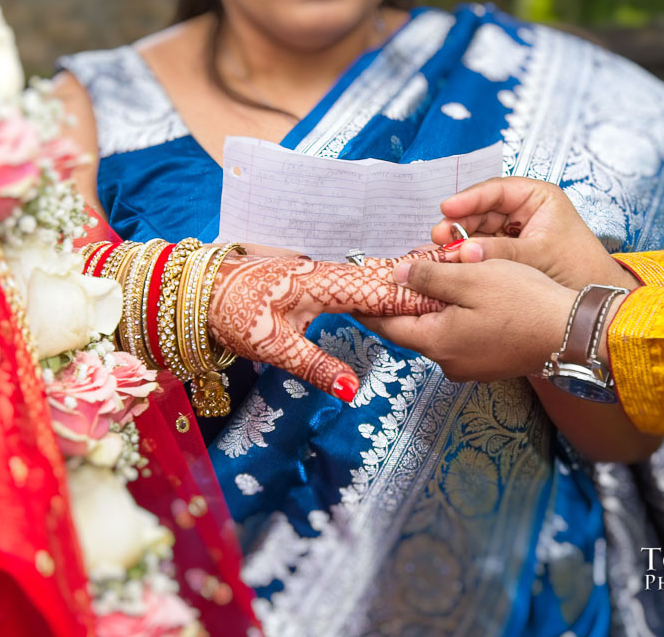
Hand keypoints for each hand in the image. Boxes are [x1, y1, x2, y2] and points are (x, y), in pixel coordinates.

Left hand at [209, 247, 458, 400]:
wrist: (199, 290)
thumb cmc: (232, 314)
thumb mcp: (273, 346)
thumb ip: (316, 366)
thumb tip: (352, 391)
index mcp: (321, 284)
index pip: (379, 291)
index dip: (415, 296)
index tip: (449, 299)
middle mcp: (327, 273)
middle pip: (382, 277)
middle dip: (420, 280)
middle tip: (464, 274)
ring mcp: (321, 273)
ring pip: (372, 275)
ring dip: (405, 278)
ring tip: (445, 276)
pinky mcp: (314, 278)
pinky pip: (357, 278)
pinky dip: (383, 279)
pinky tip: (398, 282)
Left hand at [362, 257, 661, 462]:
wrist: (575, 334)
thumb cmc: (524, 302)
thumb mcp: (471, 278)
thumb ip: (428, 278)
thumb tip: (395, 276)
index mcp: (436, 342)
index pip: (385, 325)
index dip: (366, 305)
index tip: (351, 290)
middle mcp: (448, 362)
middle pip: (410, 330)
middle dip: (397, 304)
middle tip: (386, 277)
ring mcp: (470, 367)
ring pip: (435, 333)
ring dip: (427, 309)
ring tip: (423, 280)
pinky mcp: (490, 364)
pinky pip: (458, 339)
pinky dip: (450, 318)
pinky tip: (459, 298)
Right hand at [432, 177, 638, 289]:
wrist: (591, 301)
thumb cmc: (578, 268)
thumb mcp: (537, 255)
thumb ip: (500, 252)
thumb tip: (465, 252)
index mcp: (538, 197)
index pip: (496, 190)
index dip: (468, 199)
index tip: (446, 208)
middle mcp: (524, 210)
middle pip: (482, 209)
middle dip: (459, 223)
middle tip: (438, 236)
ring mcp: (515, 230)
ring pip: (479, 229)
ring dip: (459, 240)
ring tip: (440, 251)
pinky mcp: (509, 251)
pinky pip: (482, 248)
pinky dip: (468, 255)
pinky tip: (452, 261)